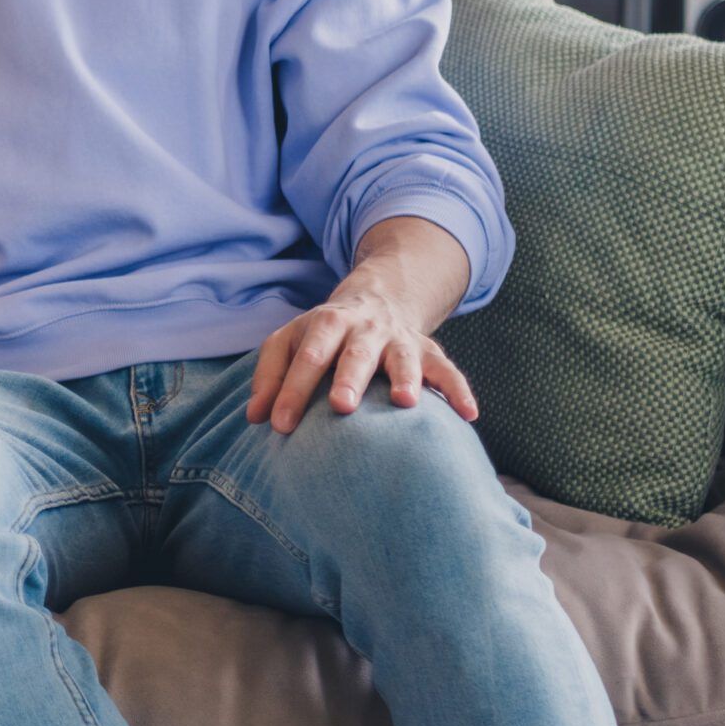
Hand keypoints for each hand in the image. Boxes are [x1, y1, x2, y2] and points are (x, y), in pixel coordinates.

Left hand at [245, 292, 478, 434]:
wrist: (376, 299)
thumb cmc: (323, 335)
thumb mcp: (291, 342)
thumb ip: (270, 375)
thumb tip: (255, 418)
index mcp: (326, 324)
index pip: (306, 357)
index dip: (291, 390)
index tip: (279, 426)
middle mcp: (364, 329)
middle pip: (355, 353)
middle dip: (349, 379)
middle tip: (341, 406)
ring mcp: (399, 339)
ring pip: (405, 357)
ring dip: (406, 378)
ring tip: (406, 402)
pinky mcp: (429, 351)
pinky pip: (448, 370)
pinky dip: (459, 390)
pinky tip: (469, 415)